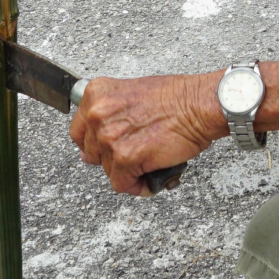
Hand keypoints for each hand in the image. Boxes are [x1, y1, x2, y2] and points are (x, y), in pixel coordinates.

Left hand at [69, 71, 222, 193]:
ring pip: (108, 170)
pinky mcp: (126, 158)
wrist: (199, 104)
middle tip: (135, 152)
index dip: (95, 143)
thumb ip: (110, 113)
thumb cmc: (176, 97)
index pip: (79, 131)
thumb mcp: (131, 93)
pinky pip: (123, 184)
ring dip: (127, 171)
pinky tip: (150, 176)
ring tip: (148, 161)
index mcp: (96, 94)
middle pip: (92, 153)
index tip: (107, 147)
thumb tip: (95, 141)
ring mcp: (110, 137)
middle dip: (112, 157)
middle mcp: (98, 114)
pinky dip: (137, 186)